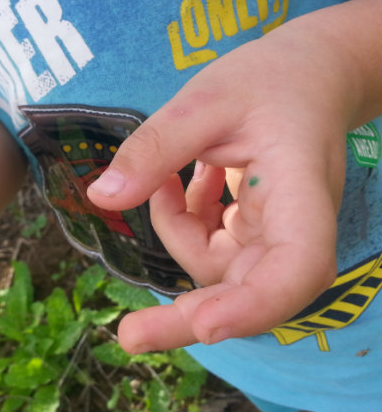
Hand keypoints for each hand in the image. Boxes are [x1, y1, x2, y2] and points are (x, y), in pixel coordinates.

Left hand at [87, 0, 380, 352]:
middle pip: (252, 292)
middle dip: (188, 314)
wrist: (309, 76)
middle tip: (129, 336)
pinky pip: (212, 249)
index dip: (254, 304)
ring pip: (220, 271)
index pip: (296, 265)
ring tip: (167, 176)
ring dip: (177, 232)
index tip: (205, 326)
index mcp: (301, 190)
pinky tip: (179, 183)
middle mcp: (298, 226)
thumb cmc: (269, 80)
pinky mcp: (258, 231)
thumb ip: (154, 149)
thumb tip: (101, 198)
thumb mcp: (204, 101)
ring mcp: (278, 234)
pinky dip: (184, 224)